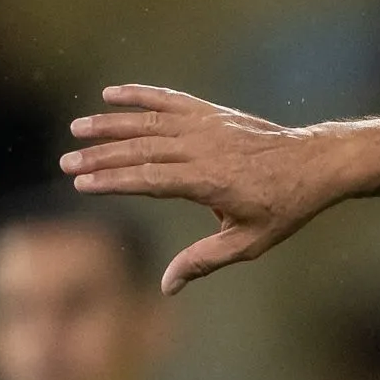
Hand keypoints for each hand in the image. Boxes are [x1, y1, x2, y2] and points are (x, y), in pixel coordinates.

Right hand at [61, 86, 347, 292]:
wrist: (314, 164)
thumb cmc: (283, 208)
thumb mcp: (247, 243)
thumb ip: (204, 261)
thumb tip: (167, 286)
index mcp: (209, 182)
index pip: (148, 179)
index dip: (112, 181)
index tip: (81, 184)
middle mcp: (204, 148)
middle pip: (141, 150)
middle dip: (100, 156)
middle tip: (65, 163)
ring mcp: (208, 126)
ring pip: (150, 122)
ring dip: (111, 123)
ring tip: (77, 128)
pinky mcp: (212, 113)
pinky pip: (170, 100)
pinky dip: (141, 95)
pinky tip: (113, 93)